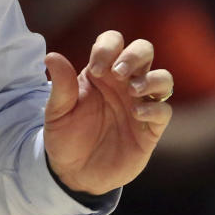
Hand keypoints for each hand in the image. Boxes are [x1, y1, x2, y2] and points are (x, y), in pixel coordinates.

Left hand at [43, 30, 172, 194]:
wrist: (74, 173)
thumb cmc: (65, 136)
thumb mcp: (57, 111)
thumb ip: (60, 84)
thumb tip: (51, 56)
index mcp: (101, 72)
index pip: (113, 42)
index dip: (108, 48)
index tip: (97, 69)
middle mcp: (123, 83)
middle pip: (143, 50)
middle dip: (134, 55)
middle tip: (119, 72)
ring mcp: (139, 104)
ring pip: (163, 78)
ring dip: (151, 79)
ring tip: (133, 90)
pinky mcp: (150, 129)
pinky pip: (164, 110)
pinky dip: (155, 108)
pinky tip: (136, 114)